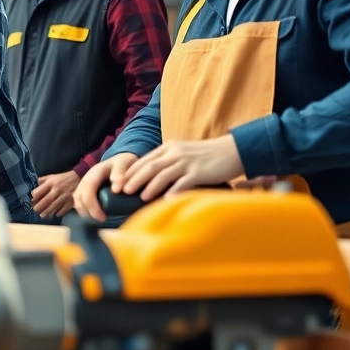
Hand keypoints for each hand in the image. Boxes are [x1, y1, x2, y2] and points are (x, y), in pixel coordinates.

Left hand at [31, 171, 79, 218]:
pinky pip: (64, 209)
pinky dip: (59, 212)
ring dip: (47, 212)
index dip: (35, 196)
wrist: (77, 177)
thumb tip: (32, 190)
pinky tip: (55, 214)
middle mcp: (57, 189)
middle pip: (47, 200)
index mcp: (51, 182)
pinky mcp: (71, 200)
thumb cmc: (61, 178)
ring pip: (54, 206)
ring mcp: (64, 195)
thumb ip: (41, 182)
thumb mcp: (50, 177)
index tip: (32, 199)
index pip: (40, 190)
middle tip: (35, 210)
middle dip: (40, 206)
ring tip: (42, 215)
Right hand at [73, 153, 137, 221]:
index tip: (103, 218)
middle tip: (102, 221)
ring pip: (77, 202)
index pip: (87, 191)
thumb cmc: (123, 162)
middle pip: (79, 198)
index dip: (92, 206)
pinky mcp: (85, 190)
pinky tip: (95, 216)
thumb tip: (116, 190)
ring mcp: (83, 185)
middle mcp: (85, 179)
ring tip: (99, 220)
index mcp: (94, 173)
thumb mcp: (124, 163)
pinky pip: (80, 202)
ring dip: (85, 213)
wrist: (120, 160)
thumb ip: (120, 173)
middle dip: (87, 212)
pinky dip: (85, 211)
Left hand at [120, 135, 244, 200]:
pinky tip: (167, 201)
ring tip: (141, 197)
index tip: (118, 183)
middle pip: (149, 167)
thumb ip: (168, 163)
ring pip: (163, 174)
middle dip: (134, 179)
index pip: (144, 160)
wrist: (232, 151)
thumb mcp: (183, 154)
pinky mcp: (199, 172)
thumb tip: (150, 180)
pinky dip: (174, 192)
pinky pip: (183, 183)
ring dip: (150, 186)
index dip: (130, 172)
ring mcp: (187, 162)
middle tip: (122, 191)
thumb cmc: (206, 156)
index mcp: (169, 148)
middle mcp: (175, 153)